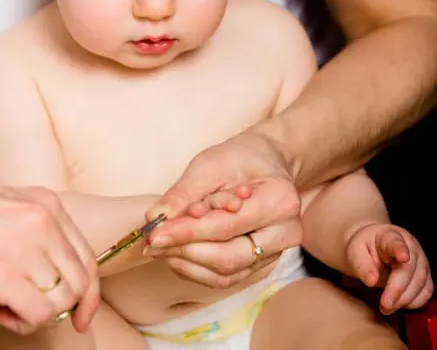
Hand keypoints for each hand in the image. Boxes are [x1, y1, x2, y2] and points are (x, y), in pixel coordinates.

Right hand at [0, 175, 99, 334]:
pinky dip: (22, 322)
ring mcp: (25, 247)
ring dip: (36, 314)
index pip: (87, 258)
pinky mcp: (4, 275)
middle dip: (63, 309)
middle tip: (30, 313)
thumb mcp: (6, 208)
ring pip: (62, 301)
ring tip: (4, 304)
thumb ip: (36, 232)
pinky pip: (40, 315)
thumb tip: (56, 278)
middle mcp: (44, 221)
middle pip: (80, 282)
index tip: (78, 315)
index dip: (87, 293)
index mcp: (47, 203)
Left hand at [144, 148, 302, 287]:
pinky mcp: (262, 264)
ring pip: (226, 274)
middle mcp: (285, 233)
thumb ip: (184, 193)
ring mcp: (276, 253)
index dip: (187, 233)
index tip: (154, 234)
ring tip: (159, 248)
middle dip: (185, 251)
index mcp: (279, 201)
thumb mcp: (210, 164)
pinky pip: (226, 277)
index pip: (226, 227)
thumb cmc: (239, 159)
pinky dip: (196, 269)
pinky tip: (175, 254)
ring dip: (186, 264)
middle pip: (228, 257)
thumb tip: (155, 218)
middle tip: (151, 243)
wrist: (265, 163)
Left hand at [347, 223, 432, 314]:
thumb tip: (371, 281)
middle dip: (398, 290)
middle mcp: (410, 247)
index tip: (403, 257)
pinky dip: (415, 302)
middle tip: (384, 305)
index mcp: (390, 236)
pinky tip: (399, 305)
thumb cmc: (363, 248)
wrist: (373, 247)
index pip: (396, 242)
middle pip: (410, 269)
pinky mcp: (425, 275)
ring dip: (405, 299)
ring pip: (421, 283)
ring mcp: (421, 261)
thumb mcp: (354, 252)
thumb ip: (361, 265)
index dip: (400, 249)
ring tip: (387, 308)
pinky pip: (426, 291)